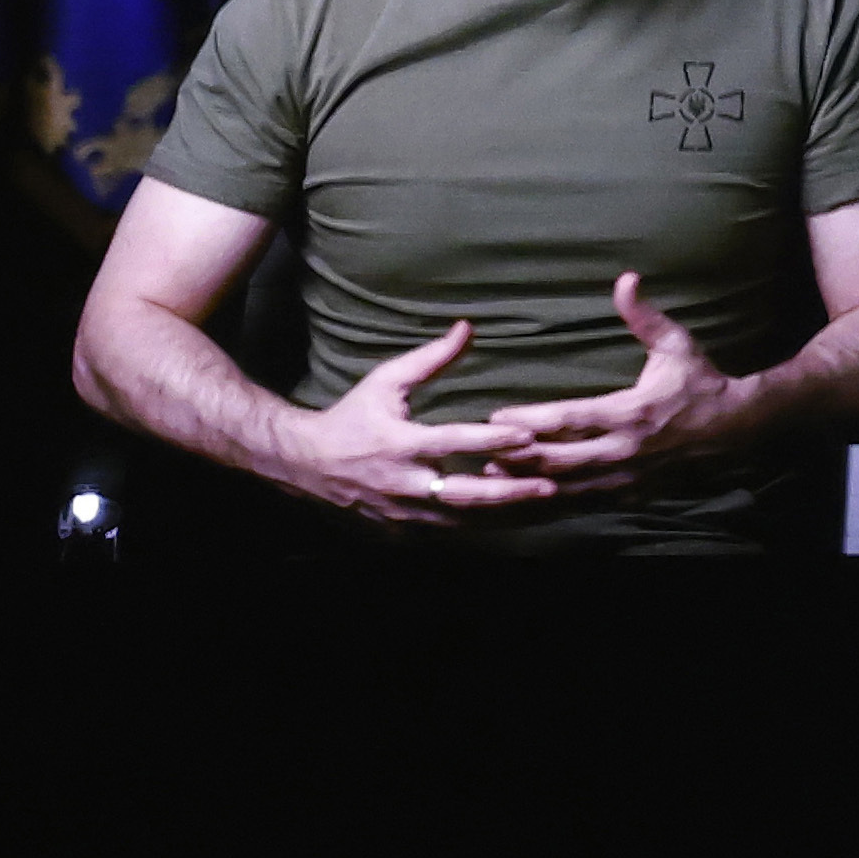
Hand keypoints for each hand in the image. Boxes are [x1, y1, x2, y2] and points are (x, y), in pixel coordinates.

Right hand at [265, 321, 569, 526]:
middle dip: (510, 492)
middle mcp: (404, 482)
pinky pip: (451, 529)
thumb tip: (467, 328)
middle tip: (551, 484)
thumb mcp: (385, 381)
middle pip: (465, 494)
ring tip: (544, 502)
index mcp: (399, 444)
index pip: (453, 442)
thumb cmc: (352, 416)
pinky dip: (481, 522)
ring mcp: (404, 511)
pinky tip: (514, 515)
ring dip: (503, 512)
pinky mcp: (405, 528)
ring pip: (463, 518)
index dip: (492, 441)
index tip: (528, 436)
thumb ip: (429, 359)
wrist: (308, 463)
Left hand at [483, 273, 744, 493]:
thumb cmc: (700, 381)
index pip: (573, 418)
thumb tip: (625, 278)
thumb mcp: (676, 344)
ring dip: (530, 482)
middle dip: (520, 456)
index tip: (498, 417)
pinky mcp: (632, 490)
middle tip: (481, 449)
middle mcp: (627, 449)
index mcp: (632, 412)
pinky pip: (587, 499)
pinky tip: (527, 496)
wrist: (736, 428)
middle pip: (563, 458)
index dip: (533, 419)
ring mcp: (629, 475)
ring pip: (570, 485)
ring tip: (492, 476)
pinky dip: (555, 498)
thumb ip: (644, 316)